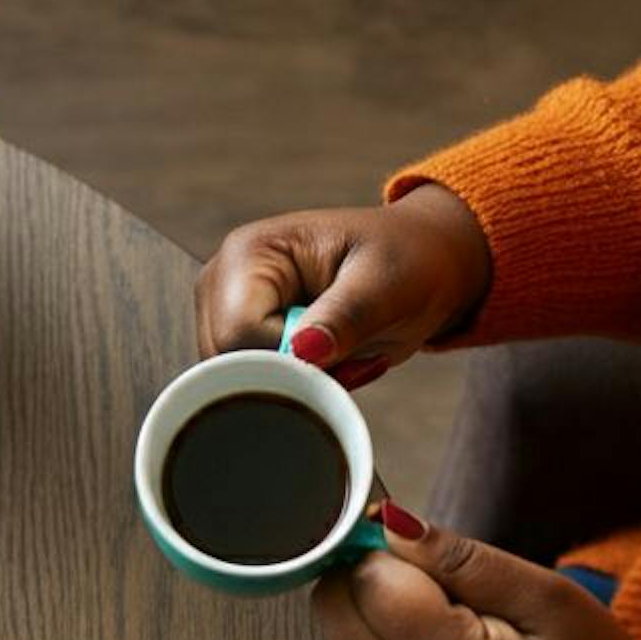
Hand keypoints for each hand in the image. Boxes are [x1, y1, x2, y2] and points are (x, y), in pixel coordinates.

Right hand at [194, 185, 491, 390]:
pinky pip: (254, 387)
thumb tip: (302, 352)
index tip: (345, 357)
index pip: (238, 334)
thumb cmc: (406, 262)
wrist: (418, 264)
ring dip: (299, 384)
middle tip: (353, 357)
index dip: (288, 361)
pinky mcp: (239, 338)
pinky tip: (330, 361)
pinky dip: (296, 387)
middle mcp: (222, 279)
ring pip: (239, 384)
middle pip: (230, 365)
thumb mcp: (387, 287)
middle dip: (294, 376)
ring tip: (344, 355)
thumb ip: (345, 318)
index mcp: (251, 252)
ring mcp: (223, 310)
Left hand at [312, 506, 640, 639]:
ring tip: (449, 611)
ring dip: (374, 601)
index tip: (434, 546)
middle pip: (334, 605)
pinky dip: (380, 631)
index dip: (391, 545)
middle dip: (370, 570)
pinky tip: (439, 637)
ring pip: (337, 630)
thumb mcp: (550, 600)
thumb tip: (392, 522)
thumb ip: (466, 560)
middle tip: (439, 576)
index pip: (370, 580)